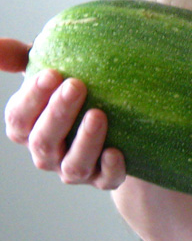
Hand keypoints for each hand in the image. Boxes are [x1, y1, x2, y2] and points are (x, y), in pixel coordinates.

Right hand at [2, 38, 125, 189]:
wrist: (123, 128)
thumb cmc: (76, 96)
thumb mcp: (50, 77)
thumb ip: (22, 59)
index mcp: (30, 129)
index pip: (18, 119)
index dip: (32, 99)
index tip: (52, 74)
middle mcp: (48, 154)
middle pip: (43, 141)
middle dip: (58, 113)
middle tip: (77, 85)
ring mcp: (76, 170)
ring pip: (72, 165)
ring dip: (85, 140)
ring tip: (99, 114)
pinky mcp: (106, 180)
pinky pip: (106, 180)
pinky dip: (110, 168)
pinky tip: (115, 151)